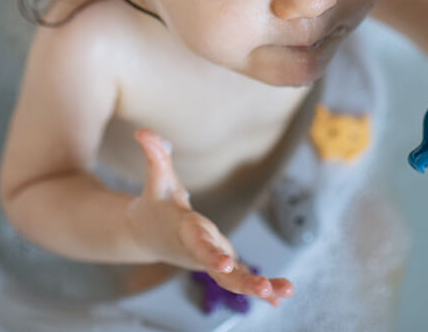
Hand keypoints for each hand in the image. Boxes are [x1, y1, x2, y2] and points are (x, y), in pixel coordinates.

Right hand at [126, 128, 293, 305]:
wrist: (145, 234)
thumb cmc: (155, 202)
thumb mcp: (156, 177)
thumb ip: (154, 155)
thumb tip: (143, 131)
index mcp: (185, 230)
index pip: (198, 243)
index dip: (210, 253)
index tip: (224, 265)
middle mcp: (199, 251)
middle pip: (220, 271)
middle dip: (242, 281)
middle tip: (264, 289)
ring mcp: (209, 261)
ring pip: (234, 279)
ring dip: (258, 287)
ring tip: (284, 293)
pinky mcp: (218, 264)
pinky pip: (238, 278)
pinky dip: (258, 288)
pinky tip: (280, 296)